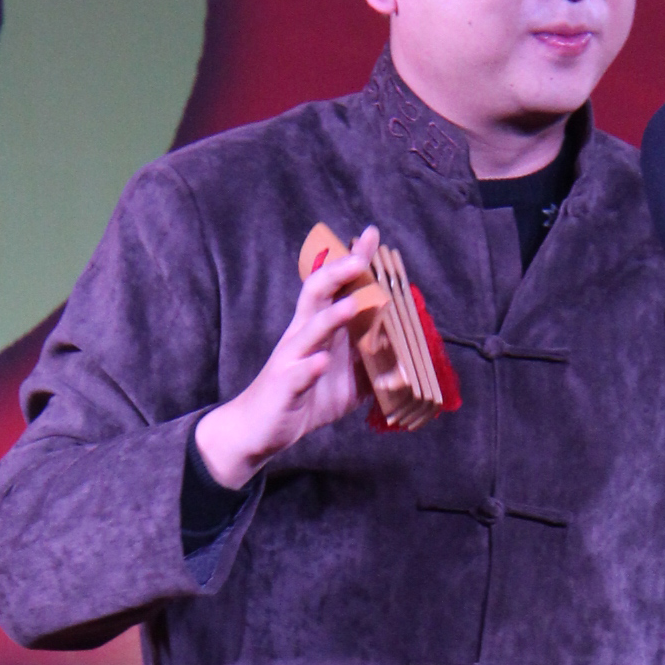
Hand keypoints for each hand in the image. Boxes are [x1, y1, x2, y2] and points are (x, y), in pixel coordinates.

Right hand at [195, 228, 375, 489]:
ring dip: (331, 317)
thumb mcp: (346, 381)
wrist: (259, 429)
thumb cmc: (303, 398)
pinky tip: (320, 363)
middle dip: (337, 274)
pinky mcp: (284, 386)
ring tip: (352, 305)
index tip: (370, 235)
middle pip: (316, 295)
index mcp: (317, 329)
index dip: (351, 261)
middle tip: (359, 257)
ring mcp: (291, 359)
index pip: (335, 286)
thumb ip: (370, 362)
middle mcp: (301, 336)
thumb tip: (405, 351)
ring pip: (308, 331)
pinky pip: (297, 374)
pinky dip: (309, 368)